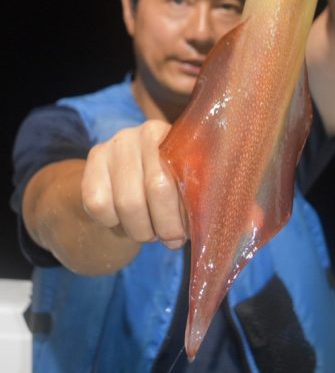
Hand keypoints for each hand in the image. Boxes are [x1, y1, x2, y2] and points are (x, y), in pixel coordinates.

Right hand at [81, 120, 187, 248]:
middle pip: (153, 190)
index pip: (172, 178)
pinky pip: (99, 205)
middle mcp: (136, 134)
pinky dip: (113, 222)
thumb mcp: (187, 182)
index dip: (177, 213)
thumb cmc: (169, 182)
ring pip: (125, 203)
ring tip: (149, 231)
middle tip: (168, 238)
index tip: (182, 234)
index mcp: (168, 136)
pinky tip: (124, 219)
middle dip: (162, 225)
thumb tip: (203, 218)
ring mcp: (110, 146)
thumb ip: (197, 191)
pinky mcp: (92, 162)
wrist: (128, 176)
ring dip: (140, 229)